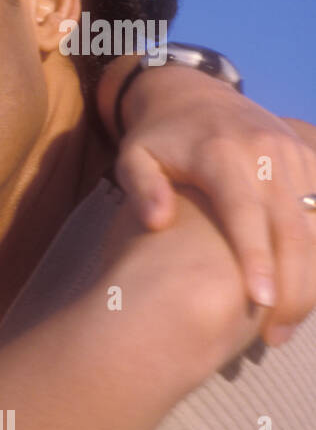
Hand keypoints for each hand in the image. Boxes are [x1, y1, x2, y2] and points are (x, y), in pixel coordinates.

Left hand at [105, 63, 315, 345]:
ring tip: (286, 325)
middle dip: (292, 284)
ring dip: (311, 277)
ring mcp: (295, 154)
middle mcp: (267, 153)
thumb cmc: (157, 138)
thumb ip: (141, 188)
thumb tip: (157, 222)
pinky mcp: (311, 158)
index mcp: (222, 154)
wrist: (192, 94)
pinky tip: (307, 292)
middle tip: (275, 336)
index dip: (256, 256)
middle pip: (292, 226)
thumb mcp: (133, 157)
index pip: (245, 211)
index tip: (259, 300)